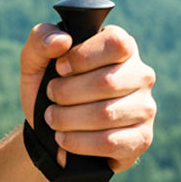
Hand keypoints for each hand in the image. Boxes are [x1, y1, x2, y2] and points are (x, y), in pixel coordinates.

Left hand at [20, 23, 155, 172]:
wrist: (49, 126)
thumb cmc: (48, 83)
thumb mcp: (35, 58)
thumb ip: (40, 39)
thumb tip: (62, 40)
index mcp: (121, 46)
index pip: (116, 44)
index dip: (82, 57)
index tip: (59, 68)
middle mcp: (140, 75)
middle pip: (108, 82)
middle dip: (67, 92)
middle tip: (51, 96)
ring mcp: (145, 108)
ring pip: (107, 114)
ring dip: (68, 119)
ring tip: (52, 118)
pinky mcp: (141, 139)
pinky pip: (111, 142)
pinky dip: (79, 142)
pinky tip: (63, 138)